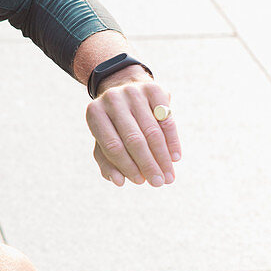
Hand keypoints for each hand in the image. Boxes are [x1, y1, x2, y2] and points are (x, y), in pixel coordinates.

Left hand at [85, 71, 180, 186]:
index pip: (113, 146)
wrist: (125, 87)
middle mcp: (112, 99)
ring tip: (168, 176)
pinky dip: (172, 140)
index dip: (127, 166)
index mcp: (95, 113)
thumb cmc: (113, 122)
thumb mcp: (103, 139)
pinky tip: (175, 157)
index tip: (140, 181)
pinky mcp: (153, 89)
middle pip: (134, 139)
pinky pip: (166, 119)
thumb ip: (107, 162)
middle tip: (159, 183)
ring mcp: (133, 92)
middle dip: (148, 165)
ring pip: (152, 131)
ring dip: (162, 157)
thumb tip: (119, 182)